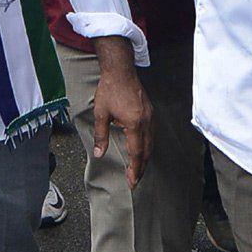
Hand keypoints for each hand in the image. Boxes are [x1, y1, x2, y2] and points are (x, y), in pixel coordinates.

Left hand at [92, 52, 153, 188]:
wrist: (121, 70)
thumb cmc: (110, 90)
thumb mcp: (101, 114)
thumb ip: (101, 135)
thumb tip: (99, 154)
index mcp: (134, 123)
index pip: (137, 152)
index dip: (135, 169)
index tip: (132, 181)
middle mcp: (146, 121)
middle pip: (147, 150)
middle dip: (141, 166)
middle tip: (134, 180)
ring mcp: (150, 116)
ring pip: (151, 142)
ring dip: (145, 156)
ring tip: (138, 168)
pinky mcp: (150, 111)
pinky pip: (151, 133)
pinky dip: (147, 145)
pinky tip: (141, 147)